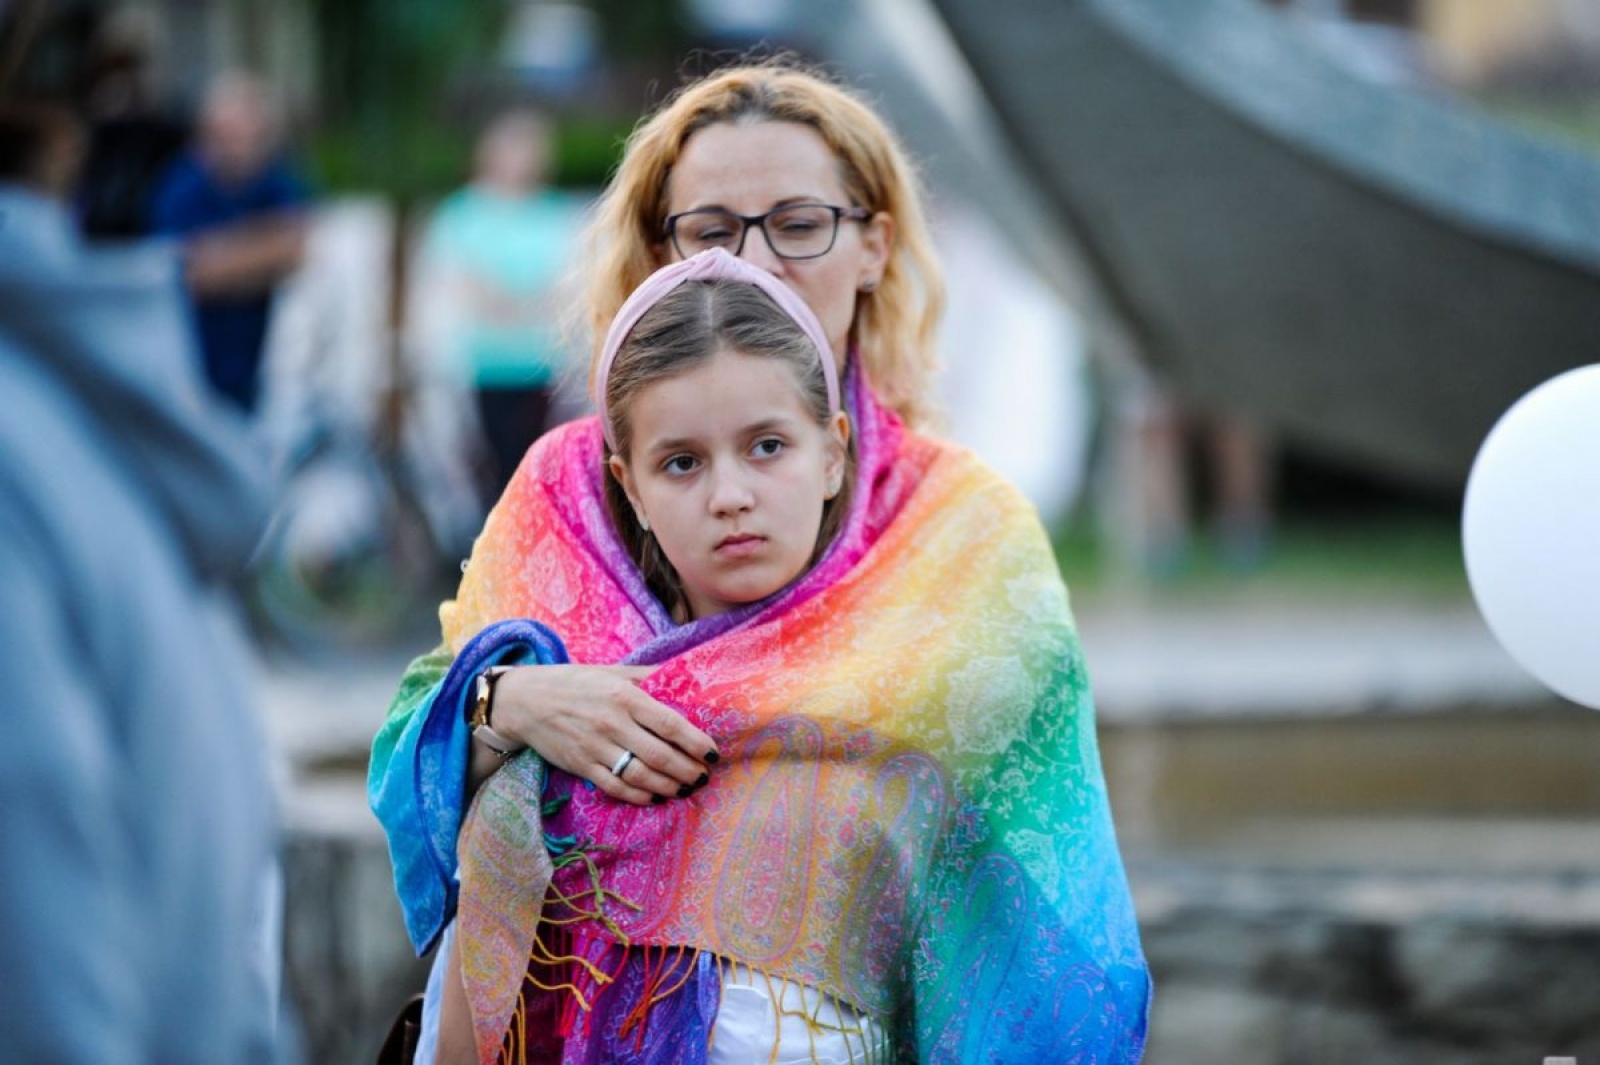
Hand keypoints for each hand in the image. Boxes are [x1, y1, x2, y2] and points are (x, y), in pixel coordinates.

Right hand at [486, 664, 716, 804]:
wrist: (524, 700)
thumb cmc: (575, 682)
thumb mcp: (613, 672)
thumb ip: (649, 676)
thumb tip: (686, 675)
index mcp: (625, 697)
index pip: (670, 724)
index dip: (695, 742)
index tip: (713, 753)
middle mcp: (612, 724)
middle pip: (660, 756)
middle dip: (688, 770)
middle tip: (703, 776)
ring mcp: (595, 748)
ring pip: (641, 776)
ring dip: (668, 787)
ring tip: (684, 788)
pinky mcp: (581, 766)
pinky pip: (615, 787)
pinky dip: (638, 796)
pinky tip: (654, 796)